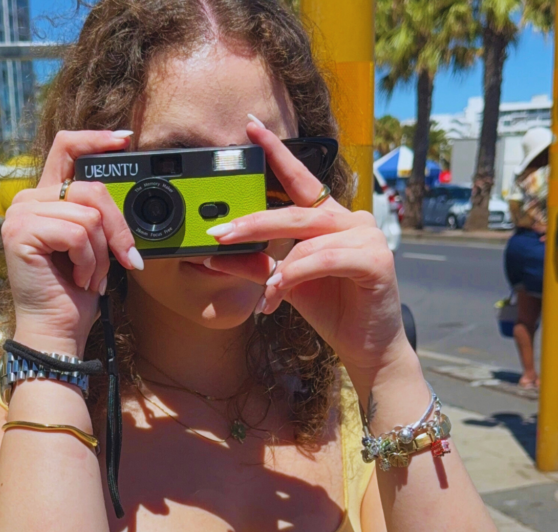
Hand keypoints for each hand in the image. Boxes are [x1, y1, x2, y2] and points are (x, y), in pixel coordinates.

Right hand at [1, 129, 142, 356]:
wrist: (57, 330)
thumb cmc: (75, 293)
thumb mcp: (95, 246)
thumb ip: (100, 215)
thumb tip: (126, 195)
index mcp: (45, 199)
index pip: (66, 149)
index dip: (95, 139)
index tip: (124, 139)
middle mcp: (27, 200)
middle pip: (91, 188)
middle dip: (117, 228)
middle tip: (125, 259)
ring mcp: (20, 214)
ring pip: (88, 214)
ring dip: (101, 254)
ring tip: (90, 276)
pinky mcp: (21, 232)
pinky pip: (78, 233)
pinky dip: (89, 261)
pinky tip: (79, 279)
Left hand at [205, 120, 411, 377]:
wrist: (366, 346)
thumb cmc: (330, 308)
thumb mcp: (284, 283)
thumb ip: (258, 264)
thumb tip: (214, 254)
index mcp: (329, 218)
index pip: (299, 179)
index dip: (275, 152)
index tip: (250, 126)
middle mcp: (350, 219)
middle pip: (293, 211)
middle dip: (252, 223)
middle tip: (218, 233)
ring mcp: (367, 236)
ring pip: (306, 237)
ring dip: (276, 267)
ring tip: (262, 294)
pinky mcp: (375, 259)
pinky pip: (323, 259)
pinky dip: (294, 277)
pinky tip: (277, 296)